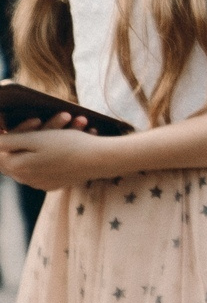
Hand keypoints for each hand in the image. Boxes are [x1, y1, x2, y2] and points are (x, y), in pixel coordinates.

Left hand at [0, 115, 125, 189]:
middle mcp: (25, 178)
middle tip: (40, 119)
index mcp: (17, 167)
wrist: (100, 160)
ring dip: (43, 139)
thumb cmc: (68, 145)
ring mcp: (40, 182)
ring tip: (64, 122)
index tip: (18, 122)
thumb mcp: (35, 139)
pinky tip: (70, 137)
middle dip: (27, 134)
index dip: (4, 134)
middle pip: (14, 155)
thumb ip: (8, 142)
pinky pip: (45, 165)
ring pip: (31, 158)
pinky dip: (52, 151)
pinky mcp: (54, 183)